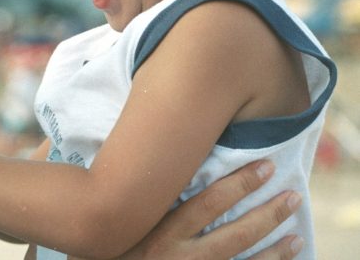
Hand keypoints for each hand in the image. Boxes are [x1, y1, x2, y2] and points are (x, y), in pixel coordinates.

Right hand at [115, 160, 302, 259]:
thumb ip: (144, 197)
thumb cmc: (112, 247)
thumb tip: (163, 158)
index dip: (241, 184)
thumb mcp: (123, 220)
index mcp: (161, 231)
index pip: (210, 203)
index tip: (265, 167)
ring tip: (296, 233)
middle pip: (236, 233)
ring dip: (275, 249)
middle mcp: (182, 256)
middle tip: (292, 194)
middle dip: (268, 214)